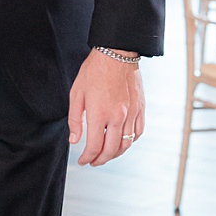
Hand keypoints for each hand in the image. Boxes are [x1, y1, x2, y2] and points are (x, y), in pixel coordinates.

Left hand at [67, 52, 144, 166]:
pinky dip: (130, 141)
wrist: (117, 53)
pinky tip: (122, 141)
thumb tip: (74, 140)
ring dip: (116, 154)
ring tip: (106, 155)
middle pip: (111, 150)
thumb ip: (74, 120)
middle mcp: (117, 116)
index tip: (82, 161)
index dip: (87, 158)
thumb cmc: (94, 71)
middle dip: (101, 160)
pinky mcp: (140, 108)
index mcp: (99, 113)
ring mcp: (131, 113)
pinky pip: (138, 132)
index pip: (94, 146)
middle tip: (93, 162)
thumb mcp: (76, 94)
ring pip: (126, 144)